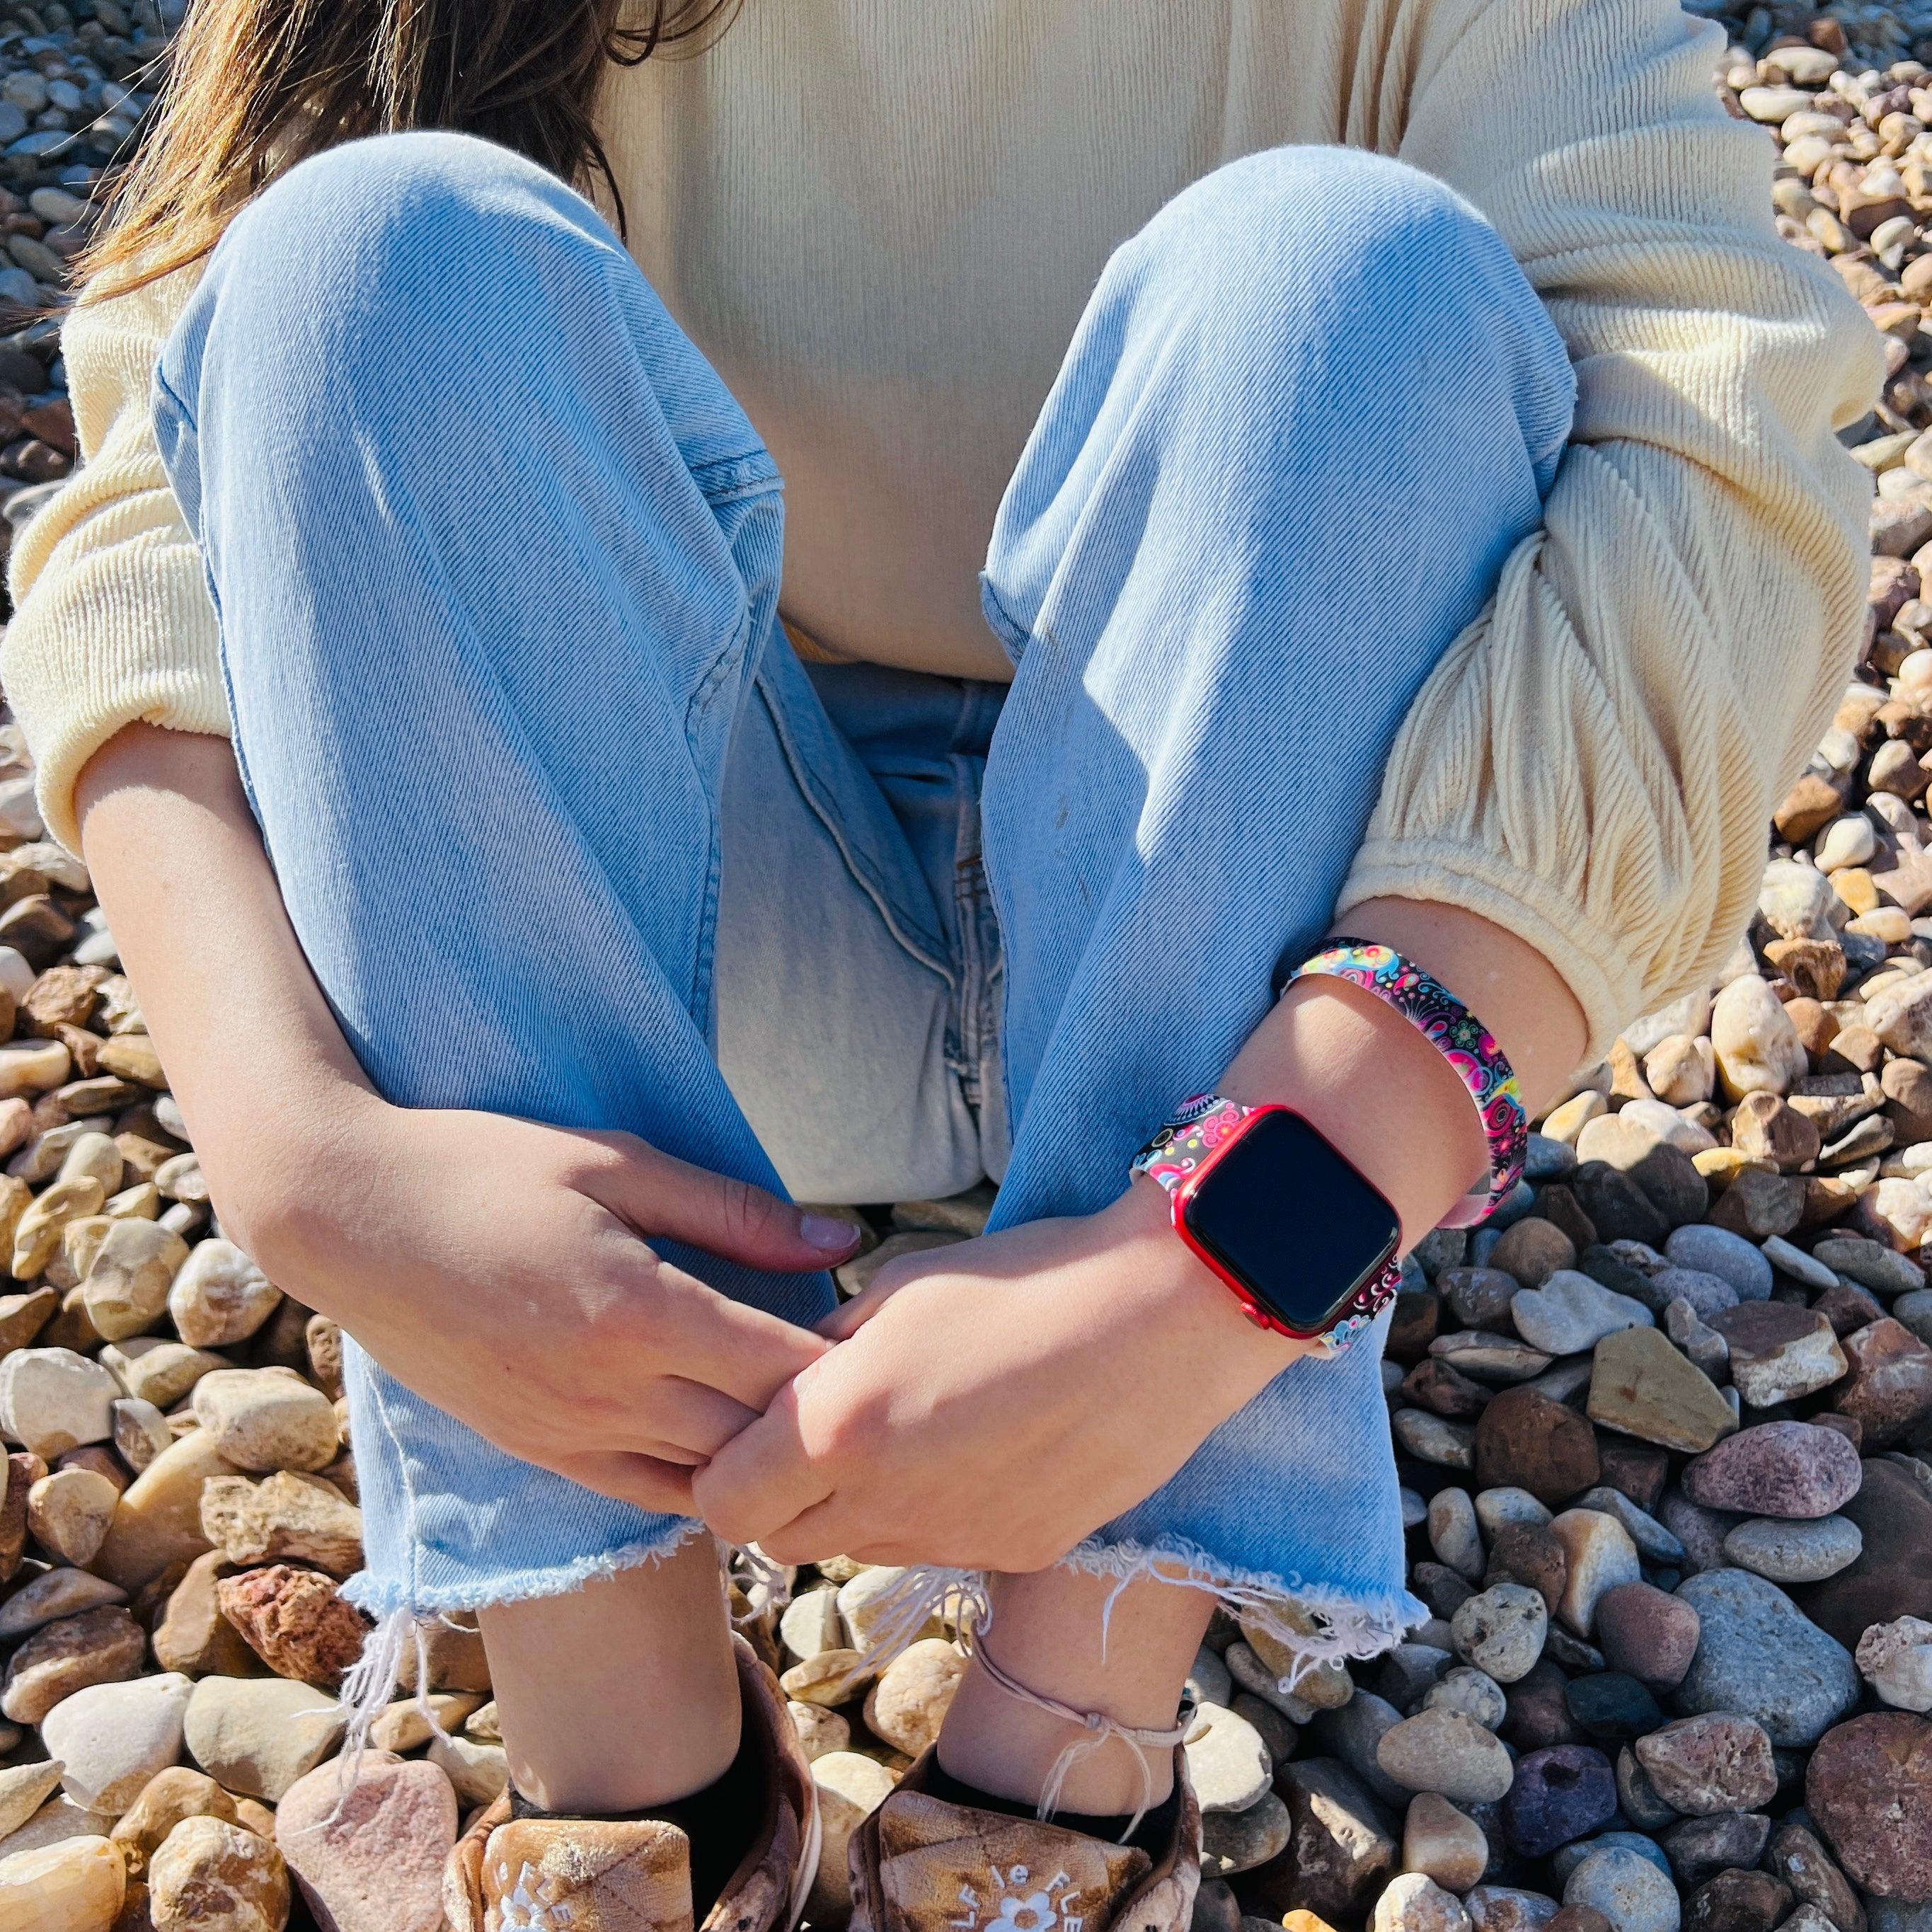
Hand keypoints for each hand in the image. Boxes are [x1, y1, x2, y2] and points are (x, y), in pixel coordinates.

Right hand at [230, 1091, 857, 1515]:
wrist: (343, 1215)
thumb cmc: (484, 1168)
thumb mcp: (617, 1164)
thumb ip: (735, 1212)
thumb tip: (844, 1240)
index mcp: (638, 1312)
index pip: (783, 1372)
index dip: (849, 1368)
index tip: (889, 1344)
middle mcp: (608, 1391)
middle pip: (757, 1439)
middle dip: (823, 1422)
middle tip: (874, 1391)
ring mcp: (567, 1432)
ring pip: (708, 1481)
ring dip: (767, 1459)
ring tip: (816, 1424)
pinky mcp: (535, 1449)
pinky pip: (645, 1489)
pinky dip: (701, 1478)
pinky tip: (733, 1446)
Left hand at [690, 1180, 1309, 1569]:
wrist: (1160, 1315)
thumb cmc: (1024, 1279)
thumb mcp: (900, 1288)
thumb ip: (826, 1348)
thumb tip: (790, 1377)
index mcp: (840, 1427)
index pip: (724, 1503)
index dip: (723, 1470)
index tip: (746, 1431)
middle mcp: (887, 1501)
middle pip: (782, 1541)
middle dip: (779, 1496)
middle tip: (814, 1435)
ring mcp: (955, 1538)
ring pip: (859, 1550)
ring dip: (855, 1506)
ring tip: (906, 1431)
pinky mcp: (1015, 1551)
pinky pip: (939, 1547)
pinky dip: (933, 1511)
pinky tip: (977, 1447)